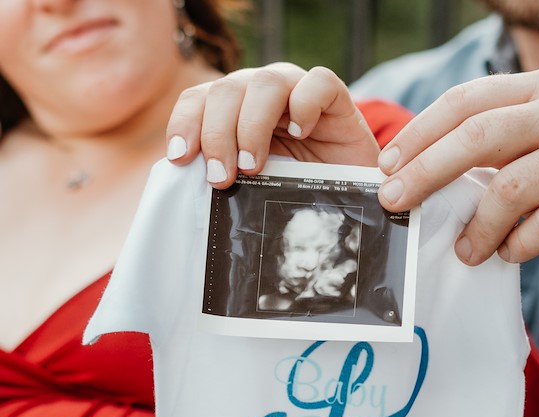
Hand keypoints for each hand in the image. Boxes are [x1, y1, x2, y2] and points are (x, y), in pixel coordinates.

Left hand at [166, 63, 379, 185]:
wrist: (348, 202)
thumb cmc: (294, 198)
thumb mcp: (251, 191)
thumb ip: (223, 181)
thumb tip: (184, 192)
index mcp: (233, 111)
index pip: (198, 100)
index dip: (185, 123)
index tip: (181, 158)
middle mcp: (260, 96)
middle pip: (227, 90)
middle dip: (217, 135)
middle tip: (221, 178)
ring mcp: (297, 92)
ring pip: (265, 83)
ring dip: (251, 125)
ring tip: (252, 166)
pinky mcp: (335, 99)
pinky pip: (318, 82)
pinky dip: (305, 104)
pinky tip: (299, 134)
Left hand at [376, 68, 538, 263]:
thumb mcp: (537, 137)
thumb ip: (491, 144)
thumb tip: (411, 177)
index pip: (467, 100)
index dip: (420, 132)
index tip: (386, 165)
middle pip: (478, 136)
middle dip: (427, 171)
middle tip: (396, 202)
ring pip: (510, 188)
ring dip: (478, 227)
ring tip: (466, 251)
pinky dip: (519, 245)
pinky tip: (509, 253)